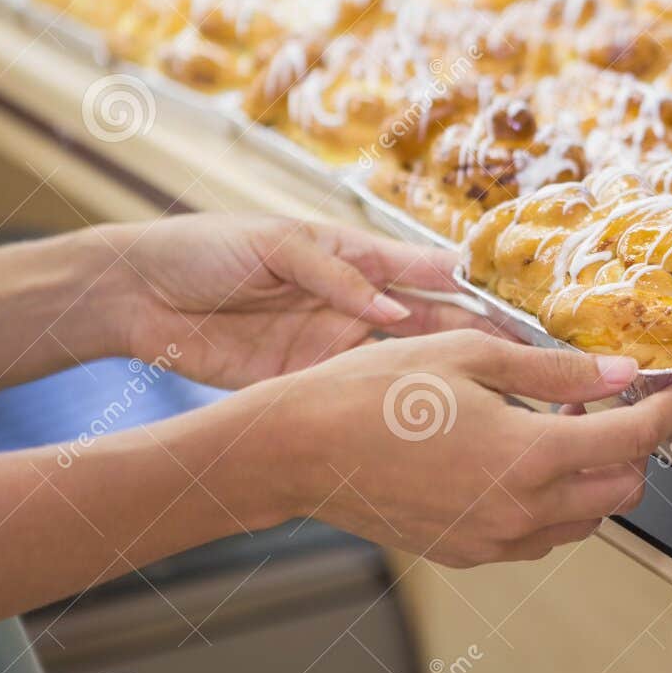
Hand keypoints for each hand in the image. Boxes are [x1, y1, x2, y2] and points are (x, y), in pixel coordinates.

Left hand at [102, 214, 497, 387]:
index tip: (519, 305)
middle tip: (532, 362)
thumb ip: (337, 277)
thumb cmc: (206, 248)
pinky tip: (436, 426)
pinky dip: (399, 409)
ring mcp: (334, 346)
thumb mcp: (275, 246)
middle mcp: (354, 303)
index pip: (425, 271)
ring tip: (500, 398)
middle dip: (481, 339)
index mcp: (352, 257)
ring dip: (451, 378)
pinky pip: (362, 395)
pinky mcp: (308, 382)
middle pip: (433, 322)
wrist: (139, 295)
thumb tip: (395, 311)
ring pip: (408, 364)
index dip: (471, 287)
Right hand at [217, 330, 671, 566]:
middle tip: (615, 400)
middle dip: (635, 444)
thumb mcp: (471, 357)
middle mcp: (522, 511)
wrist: (300, 451)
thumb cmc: (373, 393)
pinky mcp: (472, 553)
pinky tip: (521, 458)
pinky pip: (541, 534)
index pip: (635, 439)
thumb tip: (619, 373)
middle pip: (623, 487)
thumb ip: (555, 372)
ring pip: (586, 518)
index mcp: (529, 457)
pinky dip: (554, 500)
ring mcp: (496, 541)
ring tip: (559, 424)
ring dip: (593, 474)